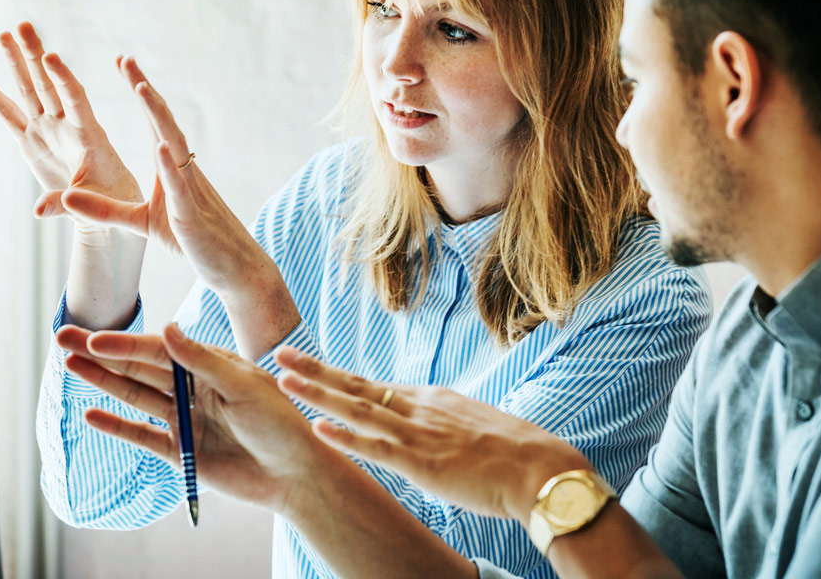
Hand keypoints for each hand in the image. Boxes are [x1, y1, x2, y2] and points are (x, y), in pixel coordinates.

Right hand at [0, 22, 142, 228]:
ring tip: (4, 34)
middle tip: (23, 26)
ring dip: (17, 64)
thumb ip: (67, 204)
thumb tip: (38, 212)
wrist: (106, 206)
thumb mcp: (96, 205)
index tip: (51, 56)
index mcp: (89, 135)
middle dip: (35, 55)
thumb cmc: (111, 201)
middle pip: (49, 84)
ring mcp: (47, 130)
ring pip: (29, 91)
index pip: (75, 100)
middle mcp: (66, 126)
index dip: (63, 78)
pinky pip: (8, 115)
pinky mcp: (32, 141)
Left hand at [58, 57, 299, 357]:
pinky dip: (170, 165)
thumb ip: (104, 210)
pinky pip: (180, 185)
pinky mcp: (191, 214)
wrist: (233, 267)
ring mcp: (190, 188)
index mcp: (172, 168)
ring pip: (174, 144)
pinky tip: (161, 146)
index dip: (140, 92)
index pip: (155, 122)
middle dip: (144, 89)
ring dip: (158, 116)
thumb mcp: (140, 222)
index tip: (124, 63)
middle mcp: (183, 169)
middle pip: (163, 121)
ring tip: (141, 88)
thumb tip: (67, 196)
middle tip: (125, 59)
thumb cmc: (192, 240)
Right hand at [58, 322, 326, 513]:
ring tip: (69, 365)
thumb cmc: (280, 422)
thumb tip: (168, 328)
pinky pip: (142, 436)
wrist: (294, 473)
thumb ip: (203, 360)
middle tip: (63, 336)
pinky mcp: (182, 452)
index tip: (95, 338)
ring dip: (103, 381)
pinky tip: (91, 414)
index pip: (159, 350)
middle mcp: (193, 387)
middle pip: (139, 367)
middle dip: (101, 353)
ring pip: (135, 396)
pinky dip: (117, 426)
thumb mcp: (244, 386)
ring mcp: (185, 419)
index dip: (125, 344)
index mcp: (210, 365)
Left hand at [275, 347, 592, 522]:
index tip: (307, 365)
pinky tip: (319, 429)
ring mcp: (419, 434)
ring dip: (318, 394)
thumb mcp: (468, 424)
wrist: (540, 468)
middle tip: (280, 353)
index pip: (372, 386)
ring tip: (283, 381)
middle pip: (356, 385)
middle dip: (315, 370)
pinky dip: (346, 439)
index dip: (335, 376)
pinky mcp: (423, 463)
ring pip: (358, 409)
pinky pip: (378, 449)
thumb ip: (440, 422)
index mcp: (429, 399)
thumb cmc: (512, 451)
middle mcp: (419, 408)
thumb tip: (424, 425)